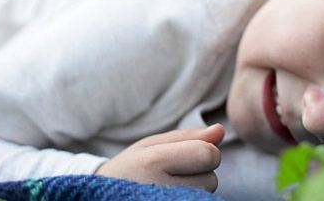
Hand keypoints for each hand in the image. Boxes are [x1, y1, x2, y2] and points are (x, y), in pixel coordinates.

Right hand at [95, 124, 224, 191]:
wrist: (102, 198)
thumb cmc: (132, 168)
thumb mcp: (153, 144)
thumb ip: (189, 137)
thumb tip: (221, 130)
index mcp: (154, 162)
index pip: (209, 155)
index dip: (207, 151)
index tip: (189, 153)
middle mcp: (160, 189)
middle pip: (212, 178)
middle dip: (200, 172)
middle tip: (173, 173)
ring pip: (207, 194)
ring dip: (197, 188)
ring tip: (169, 186)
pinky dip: (192, 198)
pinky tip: (173, 196)